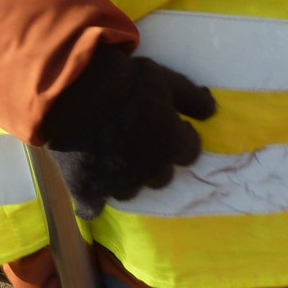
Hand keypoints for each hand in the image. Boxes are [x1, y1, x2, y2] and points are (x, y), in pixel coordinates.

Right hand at [42, 45, 214, 219]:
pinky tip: (89, 194)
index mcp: (173, 145)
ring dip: (125, 177)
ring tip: (109, 156)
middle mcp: (150, 171)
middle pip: (162, 176)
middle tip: (136, 138)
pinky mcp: (87, 188)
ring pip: (130, 190)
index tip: (168, 124)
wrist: (74, 89)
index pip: (190, 151)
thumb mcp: (166, 79)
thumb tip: (213, 113)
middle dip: (155, 161)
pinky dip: (92, 202)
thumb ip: (193, 99)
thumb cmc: (125, 81)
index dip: (180, 136)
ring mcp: (118, 183)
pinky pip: (92, 207)